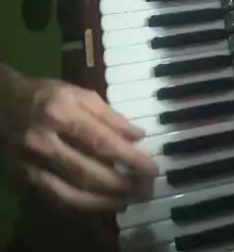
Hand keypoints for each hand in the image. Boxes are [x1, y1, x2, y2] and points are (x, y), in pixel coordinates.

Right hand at [3, 77, 157, 210]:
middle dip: (120, 185)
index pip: (102, 142)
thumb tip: (138, 136)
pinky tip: (100, 204)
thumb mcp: (80, 94)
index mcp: (61, 113)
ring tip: (127, 201)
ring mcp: (30, 164)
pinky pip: (54, 199)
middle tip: (144, 190)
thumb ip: (110, 116)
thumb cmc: (47, 95)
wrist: (1, 103)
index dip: (129, 159)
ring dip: (103, 202)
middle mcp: (43, 141)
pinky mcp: (23, 179)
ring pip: (70, 193)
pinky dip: (80, 206)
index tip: (152, 169)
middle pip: (87, 172)